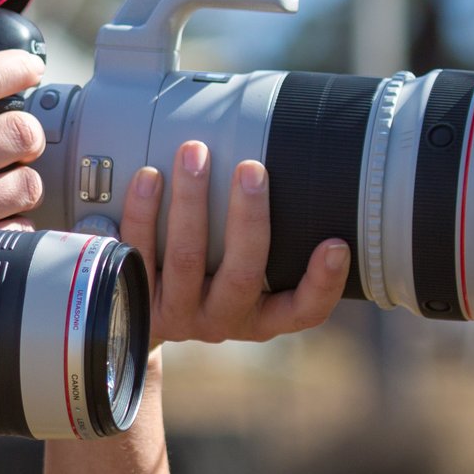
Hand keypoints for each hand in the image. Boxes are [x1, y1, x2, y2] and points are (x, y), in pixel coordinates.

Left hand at [120, 142, 347, 344]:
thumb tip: (296, 163)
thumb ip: (267, 241)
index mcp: (261, 317)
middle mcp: (222, 319)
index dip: (323, 283)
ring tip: (194, 154)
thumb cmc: (208, 279)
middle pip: (242, 274)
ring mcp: (177, 313)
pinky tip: (148, 177)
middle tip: (251, 169)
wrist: (139, 316)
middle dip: (248, 218)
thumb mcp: (243, 274)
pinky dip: (143, 211)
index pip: (304, 311)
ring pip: (186, 258)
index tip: (336, 244)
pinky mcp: (136, 297)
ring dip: (191, 201)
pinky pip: (138, 251)